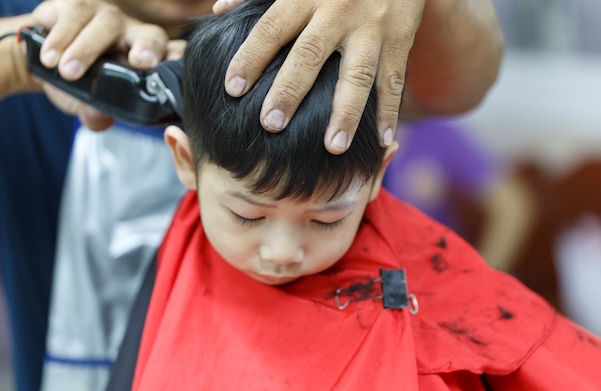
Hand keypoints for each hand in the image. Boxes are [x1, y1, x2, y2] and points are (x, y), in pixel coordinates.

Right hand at [30, 0, 171, 129]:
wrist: (39, 60)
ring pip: (107, 24)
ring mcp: (107, 16)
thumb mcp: (87, 105)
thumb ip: (95, 115)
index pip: (174, 55)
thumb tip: (99, 119)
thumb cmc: (77, 82)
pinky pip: (75, 14)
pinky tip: (50, 58)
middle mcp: (133, 34)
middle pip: (151, 34)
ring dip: (86, 49)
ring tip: (68, 73)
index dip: (179, 59)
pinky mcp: (77, 4)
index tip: (179, 67)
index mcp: (147, 59)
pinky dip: (61, 38)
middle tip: (140, 62)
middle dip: (148, 47)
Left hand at [214, 0, 424, 154]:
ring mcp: (371, 27)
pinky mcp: (400, 38)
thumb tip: (219, 10)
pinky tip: (384, 141)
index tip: (232, 89)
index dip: (251, 57)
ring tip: (333, 147)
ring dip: (347, 113)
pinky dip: (390, 112)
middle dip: (290, 91)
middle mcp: (337, 11)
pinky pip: (395, 80)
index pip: (272, 29)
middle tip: (271, 125)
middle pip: (310, 54)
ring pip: (358, 74)